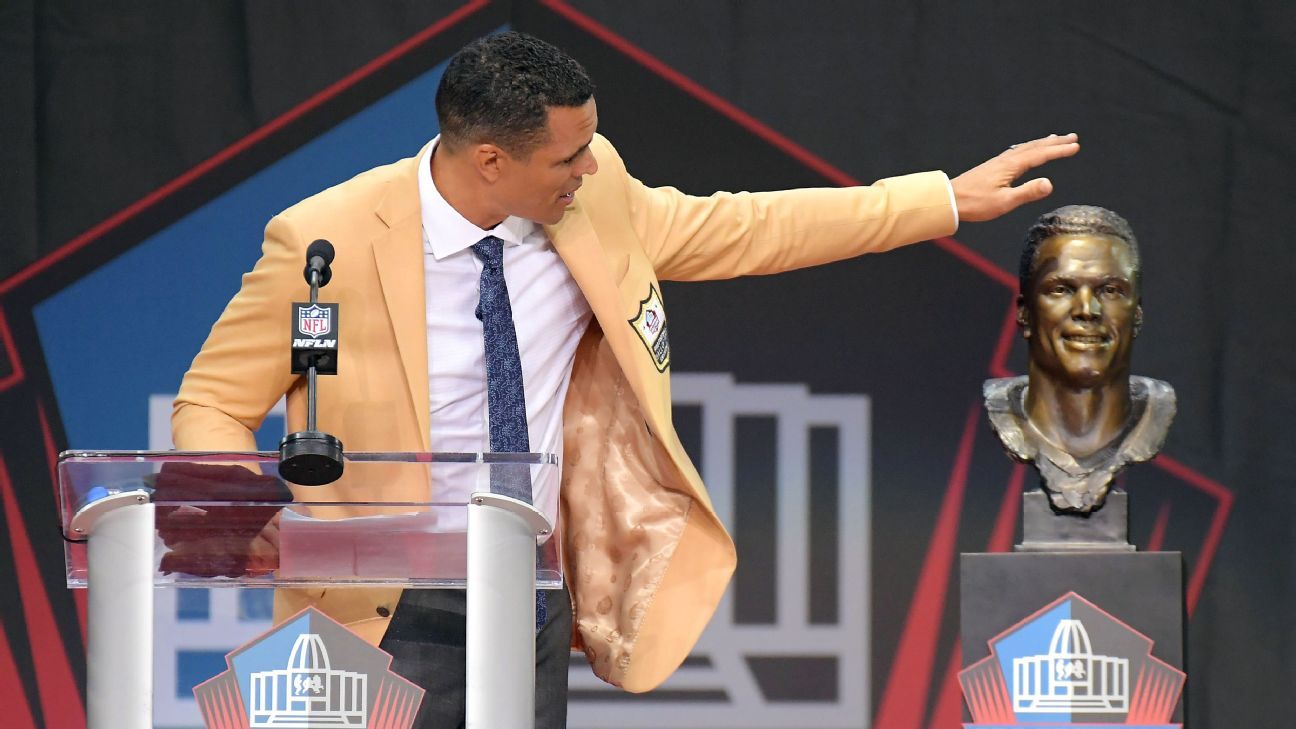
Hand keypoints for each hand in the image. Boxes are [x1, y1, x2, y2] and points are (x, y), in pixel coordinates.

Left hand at [951, 133, 1079, 222]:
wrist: (949, 199)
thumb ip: (1027, 192)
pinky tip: (1025, 152)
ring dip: (1041, 143)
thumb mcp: (1004, 202)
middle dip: (1054, 142)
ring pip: (1025, 148)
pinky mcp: (992, 167)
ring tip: (1053, 139)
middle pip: (1034, 147)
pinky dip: (1027, 148)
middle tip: (1072, 137)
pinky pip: (1016, 152)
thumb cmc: (975, 203)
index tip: (1075, 147)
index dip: (1059, 150)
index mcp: (1011, 166)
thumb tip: (1050, 183)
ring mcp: (998, 162)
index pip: (1040, 155)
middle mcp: (1005, 160)